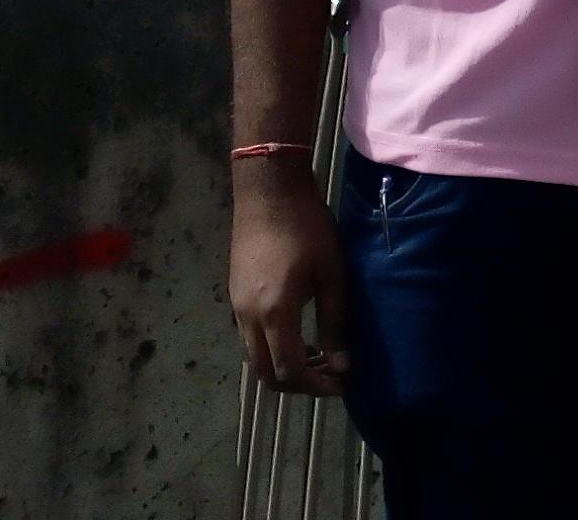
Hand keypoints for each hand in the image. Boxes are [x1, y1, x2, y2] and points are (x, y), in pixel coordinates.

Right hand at [229, 163, 351, 396]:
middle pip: (265, 374)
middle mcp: (248, 317)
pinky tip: (298, 333)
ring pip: (254, 356)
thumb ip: (334, 323)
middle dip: (298, 384)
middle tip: (330, 375)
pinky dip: (273, 347)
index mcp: (274, 313)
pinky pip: (250, 337)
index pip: (289, 371)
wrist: (268, 189)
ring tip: (318, 354)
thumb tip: (342, 365)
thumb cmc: (307, 227)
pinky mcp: (234, 294)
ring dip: (283, 366)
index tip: (342, 384)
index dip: (316, 387)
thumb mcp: (331, 274)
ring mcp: (236, 305)